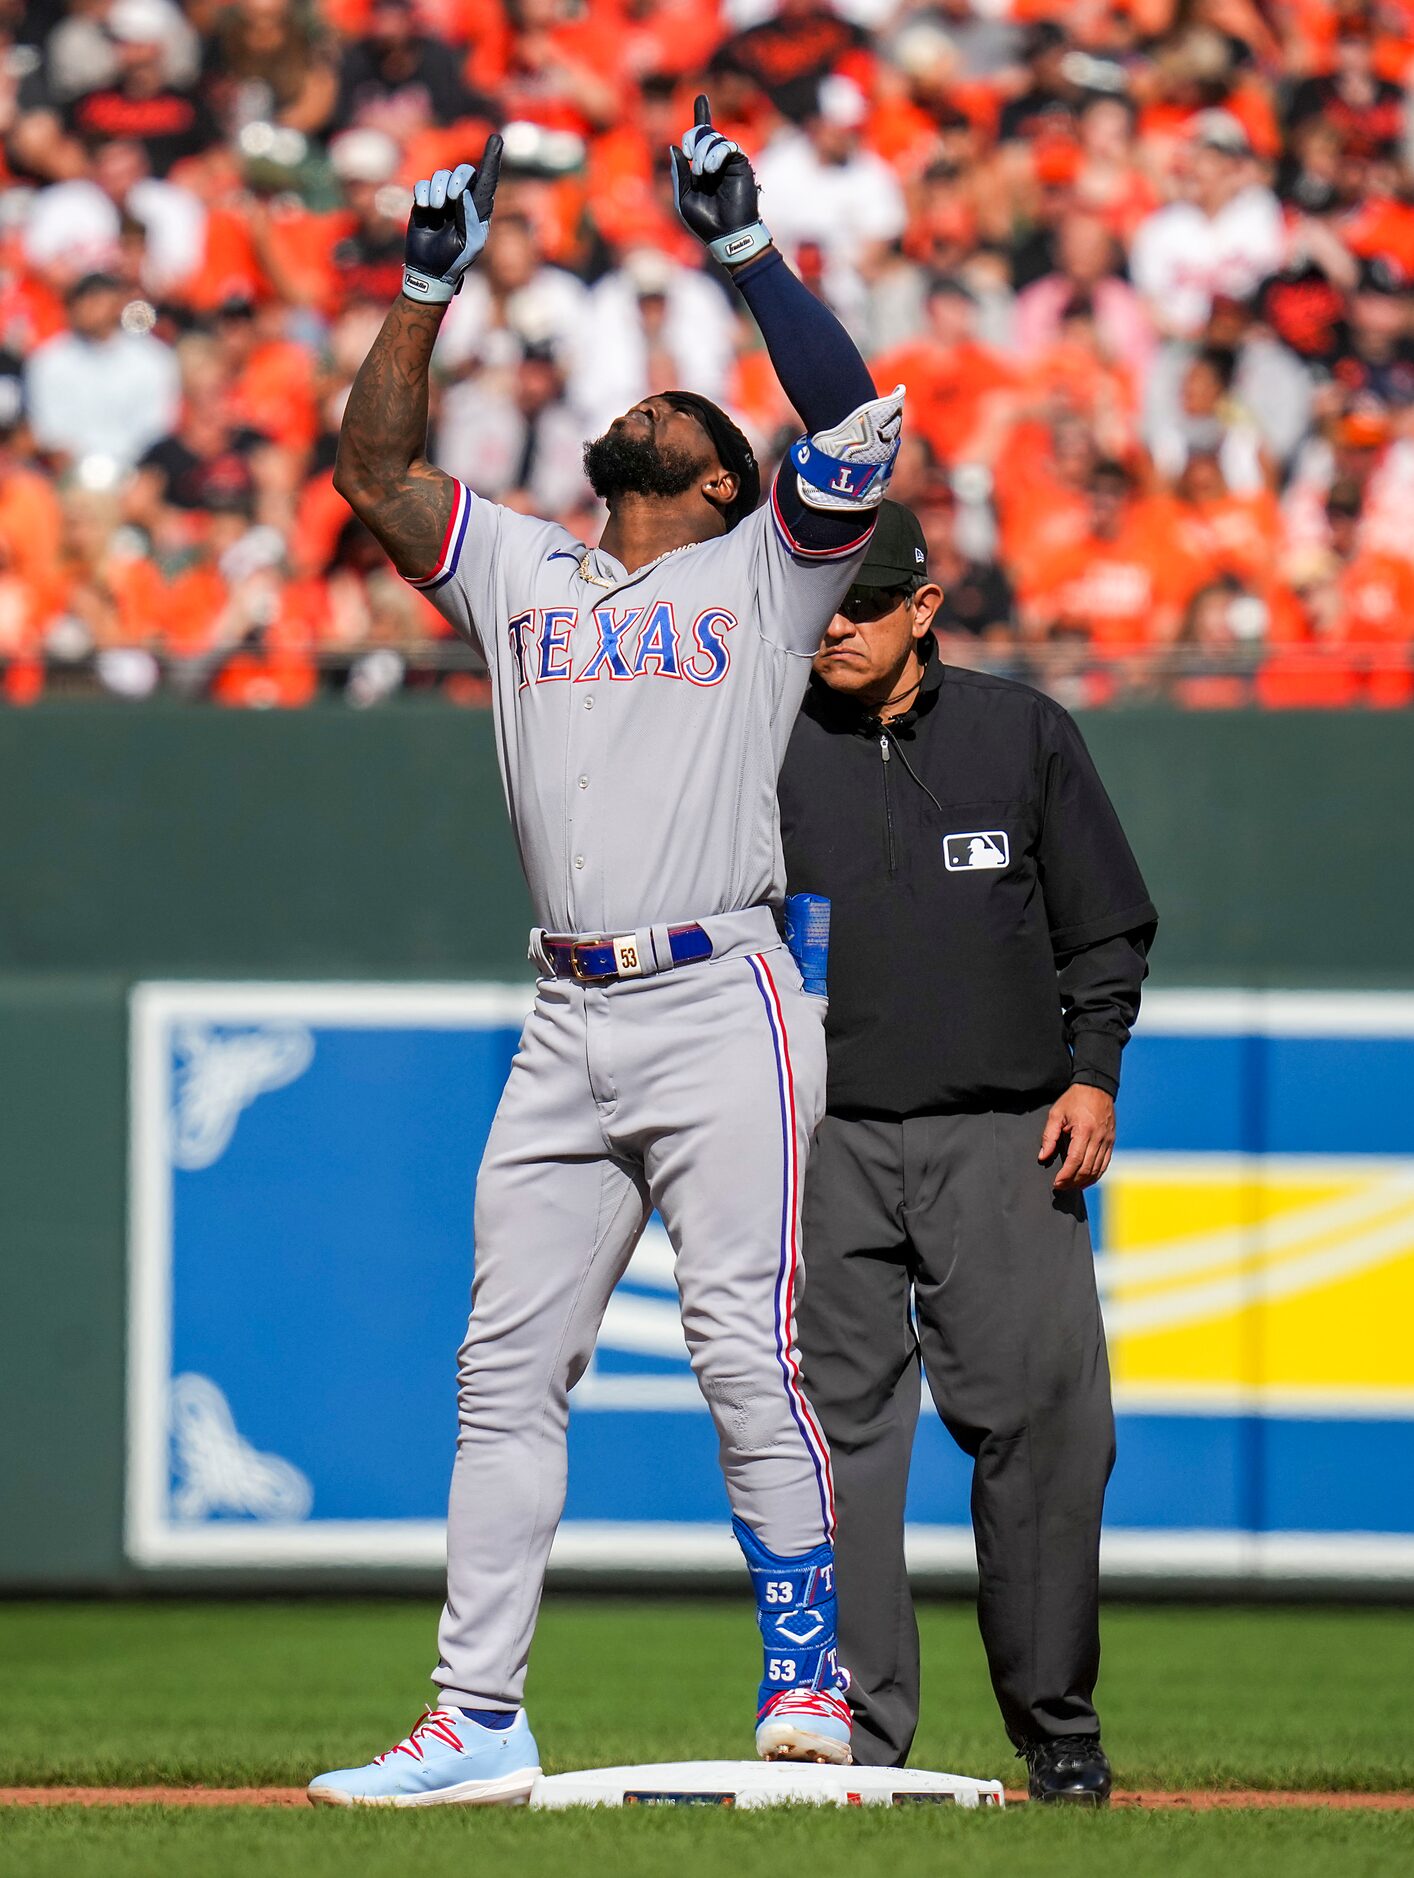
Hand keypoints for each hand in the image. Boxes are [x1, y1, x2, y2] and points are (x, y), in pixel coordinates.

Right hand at [402, 135, 502, 304]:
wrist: (429, 270)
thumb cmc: (454, 259)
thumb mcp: (467, 241)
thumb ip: (468, 216)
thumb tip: (464, 191)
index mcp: (478, 210)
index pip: (487, 180)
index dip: (492, 159)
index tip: (497, 138)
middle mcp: (462, 200)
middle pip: (463, 172)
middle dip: (457, 178)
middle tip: (451, 196)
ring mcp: (443, 199)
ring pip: (441, 176)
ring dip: (438, 189)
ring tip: (436, 209)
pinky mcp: (424, 201)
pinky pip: (423, 184)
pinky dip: (423, 193)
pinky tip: (425, 207)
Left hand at [670, 94, 767, 264]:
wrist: (727, 234)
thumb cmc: (706, 222)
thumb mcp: (684, 198)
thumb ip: (680, 173)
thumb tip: (675, 147)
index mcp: (703, 167)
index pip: (701, 137)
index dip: (702, 115)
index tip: (701, 98)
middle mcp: (716, 161)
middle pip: (702, 132)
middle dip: (693, 140)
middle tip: (694, 163)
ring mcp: (729, 161)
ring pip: (712, 138)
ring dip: (702, 153)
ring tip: (704, 173)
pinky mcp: (740, 162)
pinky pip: (725, 145)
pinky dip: (714, 155)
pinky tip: (711, 170)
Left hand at [1038, 1084, 1115, 1191]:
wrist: (1097, 1087)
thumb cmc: (1075, 1099)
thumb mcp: (1056, 1114)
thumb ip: (1049, 1136)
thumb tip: (1043, 1156)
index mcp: (1084, 1130)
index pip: (1075, 1160)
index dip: (1065, 1175)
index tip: (1056, 1183)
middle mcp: (1098, 1138)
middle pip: (1087, 1168)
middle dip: (1073, 1182)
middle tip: (1061, 1187)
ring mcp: (1107, 1141)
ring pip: (1097, 1169)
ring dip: (1084, 1181)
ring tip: (1071, 1186)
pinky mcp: (1111, 1142)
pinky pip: (1105, 1164)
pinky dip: (1096, 1175)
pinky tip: (1086, 1180)